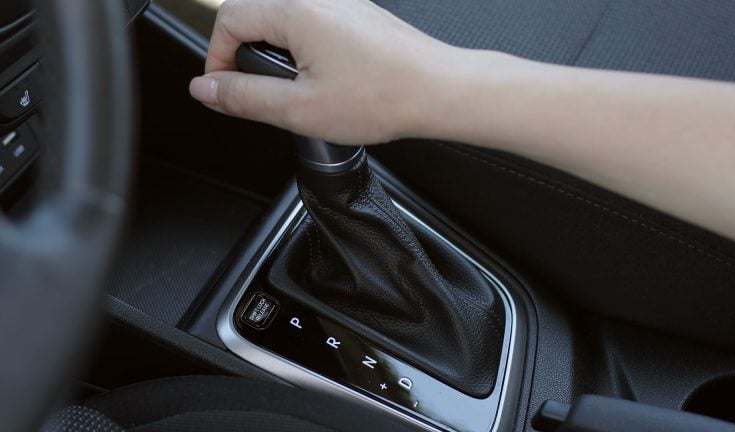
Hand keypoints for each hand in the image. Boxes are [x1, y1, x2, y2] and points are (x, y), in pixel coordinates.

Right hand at [189, 0, 456, 143]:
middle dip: (244, 54)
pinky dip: (302, 50)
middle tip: (257, 93)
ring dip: (274, 54)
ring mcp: (338, 2)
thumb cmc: (383, 97)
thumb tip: (206, 88)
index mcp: (295, 10)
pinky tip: (322, 82)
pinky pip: (310, 23)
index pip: (228, 19)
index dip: (217, 58)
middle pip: (252, 14)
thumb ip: (244, 97)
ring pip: (282, 20)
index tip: (225, 89)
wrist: (438, 91)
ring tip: (296, 92)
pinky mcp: (354, 14)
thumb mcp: (300, 109)